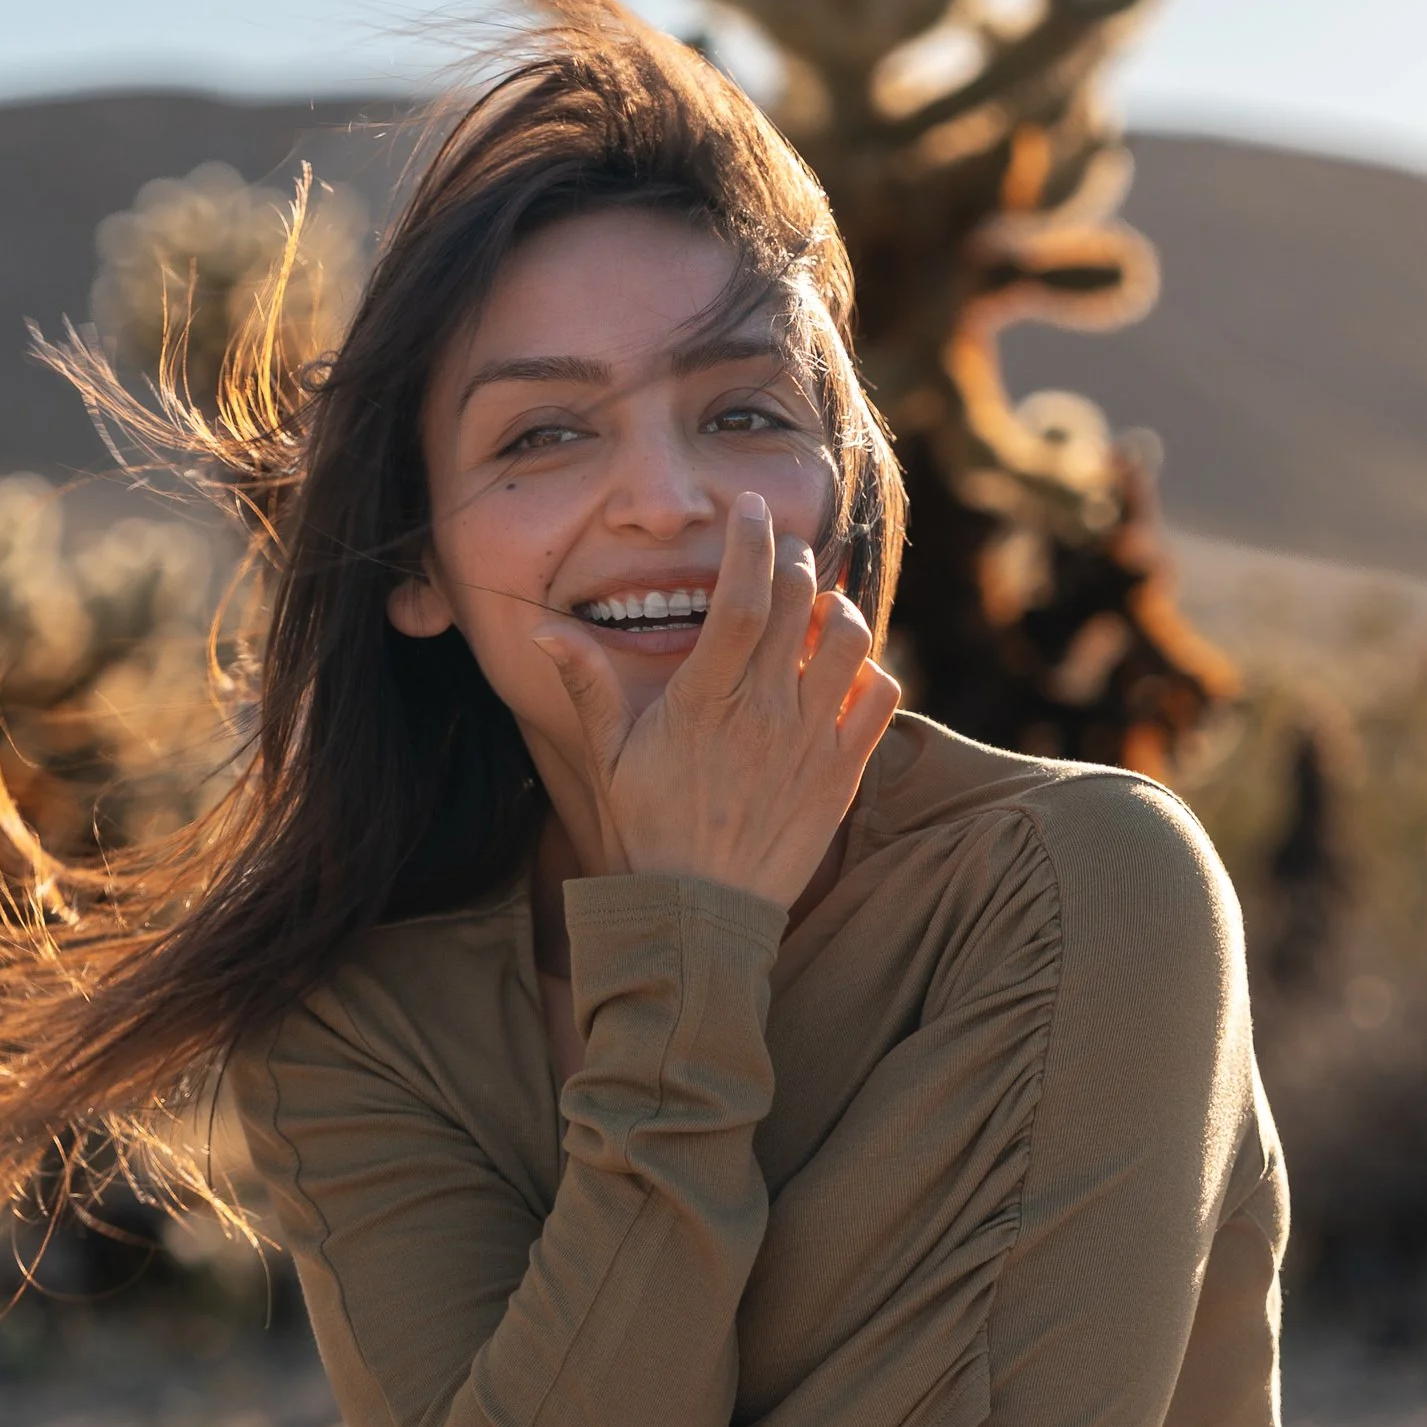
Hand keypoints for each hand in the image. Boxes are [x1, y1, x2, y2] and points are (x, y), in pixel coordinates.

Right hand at [532, 496, 901, 907]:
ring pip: (850, 642)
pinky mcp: (842, 773)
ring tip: (819, 606)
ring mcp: (810, 741)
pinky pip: (880, 698)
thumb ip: (586, 685)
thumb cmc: (645, 833)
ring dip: (838, 610)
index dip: (752, 542)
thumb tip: (546, 630)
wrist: (698, 916)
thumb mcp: (606, 758)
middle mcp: (764, 712)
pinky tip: (846, 670)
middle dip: (795, 560)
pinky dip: (870, 670)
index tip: (753, 509)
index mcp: (705, 701)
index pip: (740, 597)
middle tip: (784, 552)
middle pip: (798, 604)